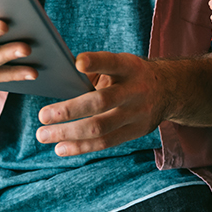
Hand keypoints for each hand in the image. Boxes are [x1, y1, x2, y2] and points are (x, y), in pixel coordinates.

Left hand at [36, 51, 168, 156]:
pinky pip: (105, 143)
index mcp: (129, 67)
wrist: (169, 90)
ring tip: (43, 135)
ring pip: (100, 127)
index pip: (112, 63)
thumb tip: (60, 80)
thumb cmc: (130, 75)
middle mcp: (135, 90)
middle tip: (42, 115)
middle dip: (70, 110)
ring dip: (69, 133)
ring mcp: (136, 113)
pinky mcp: (135, 132)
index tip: (77, 63)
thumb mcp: (120, 65)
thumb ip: (95, 72)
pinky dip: (80, 147)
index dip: (96, 63)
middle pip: (101, 102)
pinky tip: (60, 148)